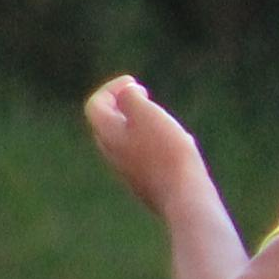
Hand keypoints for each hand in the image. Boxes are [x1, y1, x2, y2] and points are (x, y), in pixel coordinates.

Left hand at [80, 74, 209, 212]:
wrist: (183, 195)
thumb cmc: (166, 151)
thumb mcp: (146, 114)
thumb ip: (130, 97)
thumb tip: (126, 94)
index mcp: (108, 135)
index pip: (95, 105)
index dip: (111, 88)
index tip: (134, 83)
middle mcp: (113, 155)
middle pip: (107, 124)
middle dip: (122, 106)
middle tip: (143, 96)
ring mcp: (129, 172)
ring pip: (125, 142)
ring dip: (139, 125)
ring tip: (162, 119)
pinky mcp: (146, 184)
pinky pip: (143, 157)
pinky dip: (152, 143)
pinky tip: (176, 145)